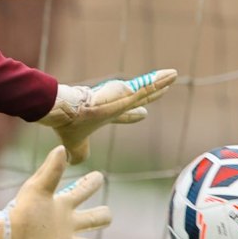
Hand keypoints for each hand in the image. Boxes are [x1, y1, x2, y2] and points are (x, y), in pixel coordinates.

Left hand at [0, 146, 110, 238]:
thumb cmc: (19, 210)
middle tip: (104, 215)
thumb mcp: (37, 189)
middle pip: (96, 219)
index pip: (85, 191)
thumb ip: (51, 170)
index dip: (93, 183)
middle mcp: (68, 225)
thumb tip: (62, 148)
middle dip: (103, 216)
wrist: (3, 235)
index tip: (96, 177)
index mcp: (64, 206)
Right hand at [39, 68, 177, 164]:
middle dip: (151, 94)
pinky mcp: (125, 93)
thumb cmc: (67, 126)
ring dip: (160, 82)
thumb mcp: (75, 145)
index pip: (123, 114)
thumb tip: (75, 163)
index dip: (133, 115)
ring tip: (173, 75)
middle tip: (164, 89)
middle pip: (138, 98)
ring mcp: (120, 97)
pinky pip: (147, 86)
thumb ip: (79, 153)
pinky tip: (172, 75)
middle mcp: (114, 103)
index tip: (143, 115)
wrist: (64, 112)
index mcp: (104, 115)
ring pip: (146, 89)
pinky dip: (160, 81)